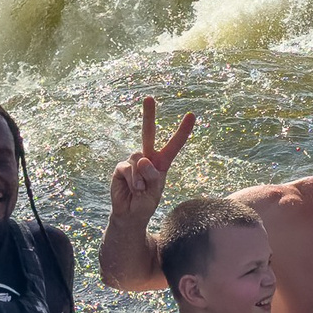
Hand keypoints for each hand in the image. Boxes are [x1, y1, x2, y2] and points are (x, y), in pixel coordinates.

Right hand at [110, 97, 194, 225]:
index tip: (192, 115)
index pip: (173, 145)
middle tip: (149, 97)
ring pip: (139, 160)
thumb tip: (141, 159)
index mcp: (161, 163)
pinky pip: (128, 168)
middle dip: (148, 115)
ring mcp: (132, 161)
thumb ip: (152, 176)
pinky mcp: (121, 167)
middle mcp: (147, 158)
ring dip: (142, 179)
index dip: (182, 130)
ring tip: (140, 191)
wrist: (130, 215)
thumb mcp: (155, 192)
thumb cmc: (146, 203)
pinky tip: (133, 189)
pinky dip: (133, 181)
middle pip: (148, 133)